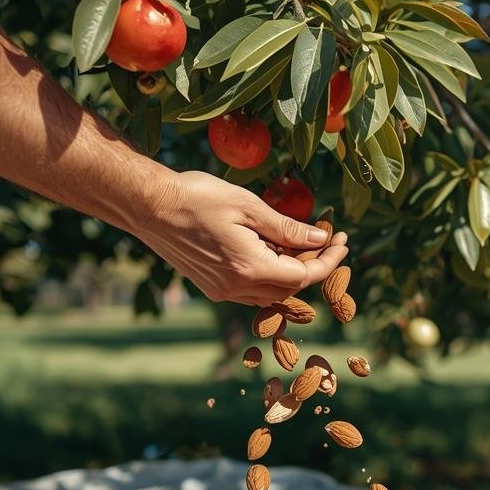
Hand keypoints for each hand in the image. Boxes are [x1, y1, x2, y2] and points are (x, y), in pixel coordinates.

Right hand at [128, 170, 348, 306]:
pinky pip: (252, 290)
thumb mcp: (249, 207)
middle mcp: (236, 288)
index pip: (306, 275)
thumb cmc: (197, 197)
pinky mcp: (211, 287)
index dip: (330, 259)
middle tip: (324, 236)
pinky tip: (272, 250)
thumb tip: (320, 240)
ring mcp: (221, 291)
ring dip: (292, 271)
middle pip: (292, 287)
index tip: (342, 239)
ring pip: (272, 292)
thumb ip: (288, 229)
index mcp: (250, 269)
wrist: (147, 205)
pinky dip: (270, 274)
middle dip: (313, 264)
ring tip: (299, 241)